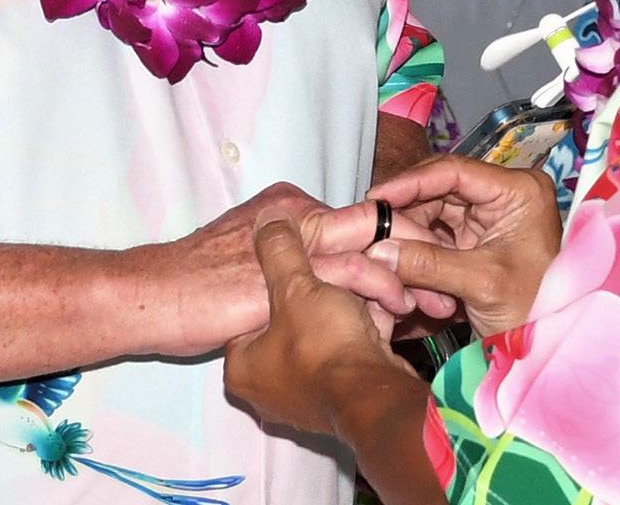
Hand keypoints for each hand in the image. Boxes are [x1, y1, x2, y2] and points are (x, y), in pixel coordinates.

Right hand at [135, 183, 416, 356]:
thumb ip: (294, 272)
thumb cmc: (199, 291)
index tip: (428, 268)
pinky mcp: (284, 268)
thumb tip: (331, 294)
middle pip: (377, 221)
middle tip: (451, 281)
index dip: (400, 242)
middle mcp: (297, 211)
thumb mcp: (257, 274)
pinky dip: (380, 289)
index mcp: (292, 207)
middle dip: (419, 250)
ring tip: (438, 304)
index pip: (362, 216)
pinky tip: (400, 313)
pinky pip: (348, 273)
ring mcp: (290, 235)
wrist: (155, 297)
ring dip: (410, 274)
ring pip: (370, 244)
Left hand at [224, 220, 415, 439]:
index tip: (301, 267)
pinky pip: (344, 355)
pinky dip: (361, 333)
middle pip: (292, 323)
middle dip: (318, 296)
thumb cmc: (322, 346)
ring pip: (323, 337)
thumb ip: (279, 249)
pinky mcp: (338, 400)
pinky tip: (378, 316)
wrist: (371, 396)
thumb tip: (269, 220)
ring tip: (363, 295)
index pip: (252, 310)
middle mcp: (265, 388)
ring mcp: (302, 397)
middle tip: (335, 279)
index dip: (279, 283)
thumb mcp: (294, 285)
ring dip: (346, 311)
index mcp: (241, 366)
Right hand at [368, 156, 561, 337]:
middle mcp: (504, 196)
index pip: (455, 172)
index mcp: (519, 191)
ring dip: (410, 235)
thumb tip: (378, 249)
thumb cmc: (534, 310)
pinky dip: (418, 250)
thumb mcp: (481, 283)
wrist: (551, 345)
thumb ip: (428, 263)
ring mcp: (489, 217)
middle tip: (372, 228)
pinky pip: (436, 235)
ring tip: (388, 256)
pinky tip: (402, 264)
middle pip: (439, 191)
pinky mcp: (476, 239)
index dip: (411, 182)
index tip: (377, 196)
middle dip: (407, 212)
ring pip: (433, 213)